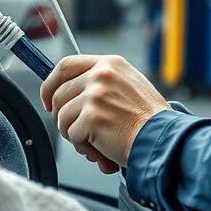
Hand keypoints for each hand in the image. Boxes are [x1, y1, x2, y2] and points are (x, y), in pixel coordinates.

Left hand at [41, 54, 169, 167]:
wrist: (162, 138)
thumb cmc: (149, 119)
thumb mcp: (128, 85)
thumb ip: (102, 83)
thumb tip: (72, 92)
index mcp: (109, 64)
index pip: (66, 65)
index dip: (51, 83)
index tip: (48, 99)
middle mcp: (101, 75)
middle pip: (59, 94)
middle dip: (61, 116)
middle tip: (74, 129)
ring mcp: (95, 94)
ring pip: (62, 117)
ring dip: (74, 134)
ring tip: (95, 141)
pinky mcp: (91, 117)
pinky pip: (72, 134)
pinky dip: (84, 145)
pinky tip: (101, 146)